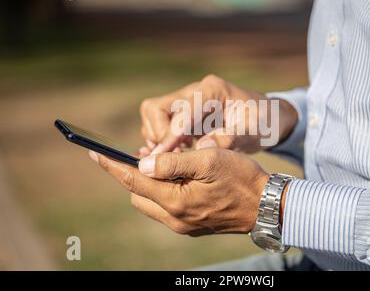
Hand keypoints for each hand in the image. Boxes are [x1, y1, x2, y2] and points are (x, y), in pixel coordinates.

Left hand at [89, 148, 269, 235]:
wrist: (266, 206)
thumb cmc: (241, 178)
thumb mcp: (208, 160)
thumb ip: (173, 162)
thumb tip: (142, 162)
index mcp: (176, 201)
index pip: (134, 179)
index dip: (113, 165)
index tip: (94, 153)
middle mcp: (174, 218)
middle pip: (138, 193)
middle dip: (135, 173)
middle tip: (145, 153)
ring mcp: (183, 224)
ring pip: (151, 202)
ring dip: (150, 182)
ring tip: (164, 163)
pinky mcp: (191, 225)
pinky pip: (165, 208)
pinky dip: (163, 191)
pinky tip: (177, 177)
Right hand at [139, 74, 297, 153]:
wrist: (267, 117)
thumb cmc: (263, 123)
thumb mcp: (255, 132)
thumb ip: (231, 138)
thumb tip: (203, 146)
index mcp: (212, 90)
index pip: (182, 113)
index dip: (169, 137)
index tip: (160, 159)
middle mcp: (195, 91)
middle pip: (156, 108)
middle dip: (159, 134)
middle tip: (174, 156)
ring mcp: (187, 100)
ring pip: (153, 114)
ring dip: (158, 137)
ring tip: (179, 154)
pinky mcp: (184, 112)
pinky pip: (160, 123)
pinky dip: (162, 139)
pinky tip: (180, 151)